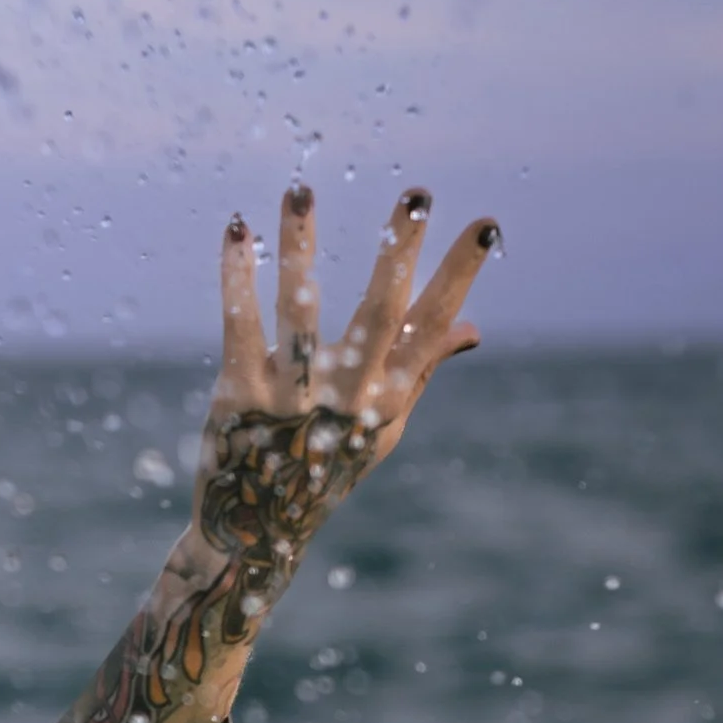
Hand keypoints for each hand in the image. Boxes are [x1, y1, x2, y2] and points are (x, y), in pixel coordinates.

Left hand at [208, 180, 498, 477]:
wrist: (255, 531)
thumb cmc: (326, 465)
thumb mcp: (381, 426)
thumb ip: (420, 368)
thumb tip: (473, 324)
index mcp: (386, 401)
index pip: (430, 329)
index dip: (458, 278)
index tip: (485, 228)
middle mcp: (343, 399)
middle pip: (377, 316)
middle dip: (399, 254)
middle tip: (418, 197)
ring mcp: (289, 396)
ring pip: (298, 309)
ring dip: (299, 246)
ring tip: (301, 191)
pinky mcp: (237, 391)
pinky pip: (240, 322)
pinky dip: (238, 273)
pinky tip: (238, 227)